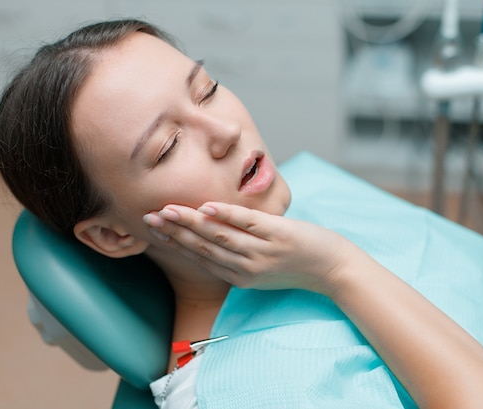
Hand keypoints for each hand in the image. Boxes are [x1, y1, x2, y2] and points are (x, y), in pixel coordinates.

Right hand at [143, 202, 356, 292]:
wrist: (334, 269)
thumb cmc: (295, 265)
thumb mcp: (260, 266)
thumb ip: (237, 253)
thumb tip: (213, 232)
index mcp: (239, 276)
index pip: (200, 257)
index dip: (174, 243)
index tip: (153, 230)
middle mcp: (247, 268)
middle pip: (203, 247)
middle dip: (174, 231)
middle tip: (148, 217)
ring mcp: (263, 252)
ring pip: (220, 236)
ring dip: (191, 223)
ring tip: (168, 210)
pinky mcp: (280, 236)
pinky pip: (249, 224)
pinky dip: (227, 215)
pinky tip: (208, 206)